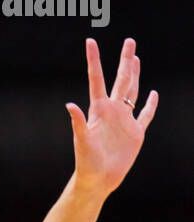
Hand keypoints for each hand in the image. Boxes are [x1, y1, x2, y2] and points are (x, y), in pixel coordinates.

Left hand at [67, 37, 157, 194]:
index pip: (97, 79)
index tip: (90, 41)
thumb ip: (78, 122)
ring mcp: (125, 121)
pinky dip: (150, 104)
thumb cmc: (86, 162)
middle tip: (130, 41)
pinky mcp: (135, 133)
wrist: (98, 180)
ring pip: (132, 92)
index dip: (94, 60)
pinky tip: (153, 94)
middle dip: (125, 60)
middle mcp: (112, 111)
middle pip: (121, 79)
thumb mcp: (81, 141)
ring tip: (136, 58)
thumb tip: (69, 104)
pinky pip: (145, 115)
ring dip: (135, 75)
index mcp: (98, 110)